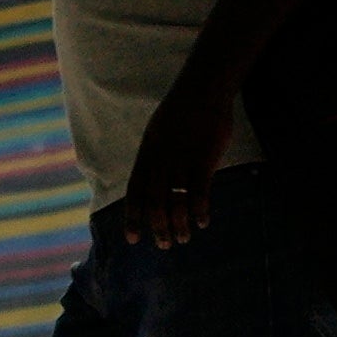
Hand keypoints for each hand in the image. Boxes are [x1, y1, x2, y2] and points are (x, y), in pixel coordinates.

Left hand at [125, 93, 226, 250]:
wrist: (201, 90)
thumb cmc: (180, 112)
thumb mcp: (156, 133)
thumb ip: (154, 159)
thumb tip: (153, 182)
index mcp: (147, 156)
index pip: (135, 193)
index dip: (133, 218)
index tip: (133, 239)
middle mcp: (160, 162)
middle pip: (155, 204)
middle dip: (158, 228)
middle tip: (164, 245)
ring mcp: (181, 161)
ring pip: (176, 202)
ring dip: (179, 225)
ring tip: (184, 238)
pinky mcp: (203, 160)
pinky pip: (199, 192)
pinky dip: (200, 210)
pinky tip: (203, 221)